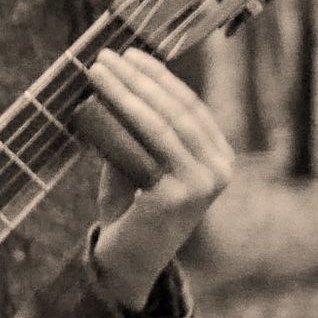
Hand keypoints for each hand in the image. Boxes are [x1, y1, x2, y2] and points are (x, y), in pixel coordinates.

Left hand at [83, 49, 233, 308]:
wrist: (124, 263)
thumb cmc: (128, 210)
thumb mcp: (136, 162)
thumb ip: (135, 129)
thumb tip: (114, 81)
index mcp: (218, 157)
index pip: (189, 105)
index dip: (159, 76)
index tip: (129, 54)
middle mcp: (219, 169)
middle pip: (177, 109)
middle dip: (139, 78)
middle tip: (107, 55)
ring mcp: (203, 184)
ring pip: (162, 123)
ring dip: (127, 91)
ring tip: (98, 70)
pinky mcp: (178, 196)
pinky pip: (148, 146)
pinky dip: (123, 117)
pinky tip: (99, 101)